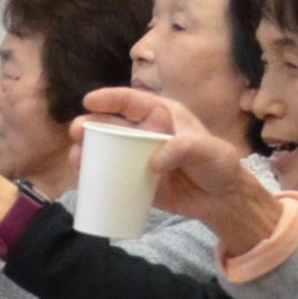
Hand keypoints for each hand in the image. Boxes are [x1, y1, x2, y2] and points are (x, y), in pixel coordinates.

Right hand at [78, 86, 279, 254]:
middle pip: (112, 124)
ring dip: (87, 150)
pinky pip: (110, 174)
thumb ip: (184, 149)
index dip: (110, 99)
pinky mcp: (135, 180)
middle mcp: (146, 133)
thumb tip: (153, 162)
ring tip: (76, 156)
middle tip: (76, 131)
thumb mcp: (208, 150)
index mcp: (162, 116)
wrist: (222, 199)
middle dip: (91, 125)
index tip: (89, 101)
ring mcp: (138, 157)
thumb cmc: (219, 165)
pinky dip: (94, 174)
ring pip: (106, 149)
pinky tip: (82, 176)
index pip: (133, 102)